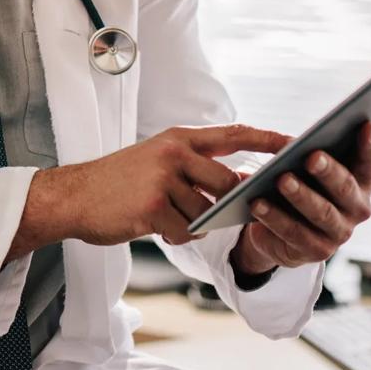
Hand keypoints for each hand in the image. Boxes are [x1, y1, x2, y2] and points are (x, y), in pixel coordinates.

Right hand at [6, 124, 292, 260]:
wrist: (75, 196)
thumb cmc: (119, 181)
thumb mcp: (157, 158)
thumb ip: (197, 165)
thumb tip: (239, 181)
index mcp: (178, 137)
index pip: (235, 133)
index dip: (267, 138)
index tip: (296, 142)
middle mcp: (174, 153)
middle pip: (226, 182)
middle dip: (225, 202)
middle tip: (211, 210)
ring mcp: (163, 179)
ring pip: (206, 211)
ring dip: (193, 222)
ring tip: (165, 215)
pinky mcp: (153, 207)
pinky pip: (187, 231)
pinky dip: (178, 235)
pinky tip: (157, 226)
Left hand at [231, 121, 370, 274]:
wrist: (283, 228)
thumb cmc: (303, 183)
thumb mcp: (313, 164)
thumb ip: (326, 144)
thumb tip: (335, 119)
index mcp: (362, 182)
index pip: (370, 162)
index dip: (369, 145)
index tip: (365, 123)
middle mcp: (358, 209)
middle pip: (344, 188)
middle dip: (328, 171)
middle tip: (311, 156)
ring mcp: (339, 233)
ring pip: (321, 212)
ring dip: (301, 195)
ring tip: (281, 179)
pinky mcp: (317, 251)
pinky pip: (294, 232)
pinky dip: (274, 217)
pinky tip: (257, 202)